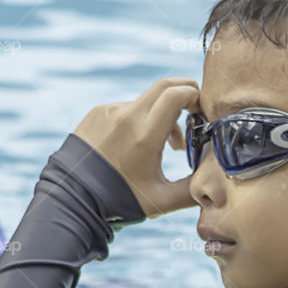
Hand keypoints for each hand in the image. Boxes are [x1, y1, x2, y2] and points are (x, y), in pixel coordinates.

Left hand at [73, 76, 200, 218]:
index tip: (202, 111)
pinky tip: (136, 144)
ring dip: (162, 113)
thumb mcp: (162, 200)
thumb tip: (214, 178)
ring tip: (166, 144)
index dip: (196, 96)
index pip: (177, 93)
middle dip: (185, 92)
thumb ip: (193, 189)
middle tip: (195, 111)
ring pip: (146, 100)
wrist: (72, 200)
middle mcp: (126, 117)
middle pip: (165, 84)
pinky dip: (139, 120)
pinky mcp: (97, 113)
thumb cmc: (119, 202)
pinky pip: (126, 108)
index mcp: (145, 135)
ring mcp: (109, 112)